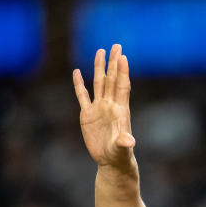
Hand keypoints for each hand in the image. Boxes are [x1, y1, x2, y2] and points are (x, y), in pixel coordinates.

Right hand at [73, 44, 135, 170]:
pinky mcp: (87, 114)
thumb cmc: (120, 154)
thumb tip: (129, 141)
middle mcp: (110, 105)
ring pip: (99, 83)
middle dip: (113, 63)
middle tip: (116, 46)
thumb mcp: (122, 148)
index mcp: (120, 110)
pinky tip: (77, 72)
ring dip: (100, 68)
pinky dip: (79, 84)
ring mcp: (99, 108)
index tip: (123, 57)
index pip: (121, 86)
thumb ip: (124, 142)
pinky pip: (82, 96)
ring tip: (100, 51)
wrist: (111, 160)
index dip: (122, 72)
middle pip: (111, 79)